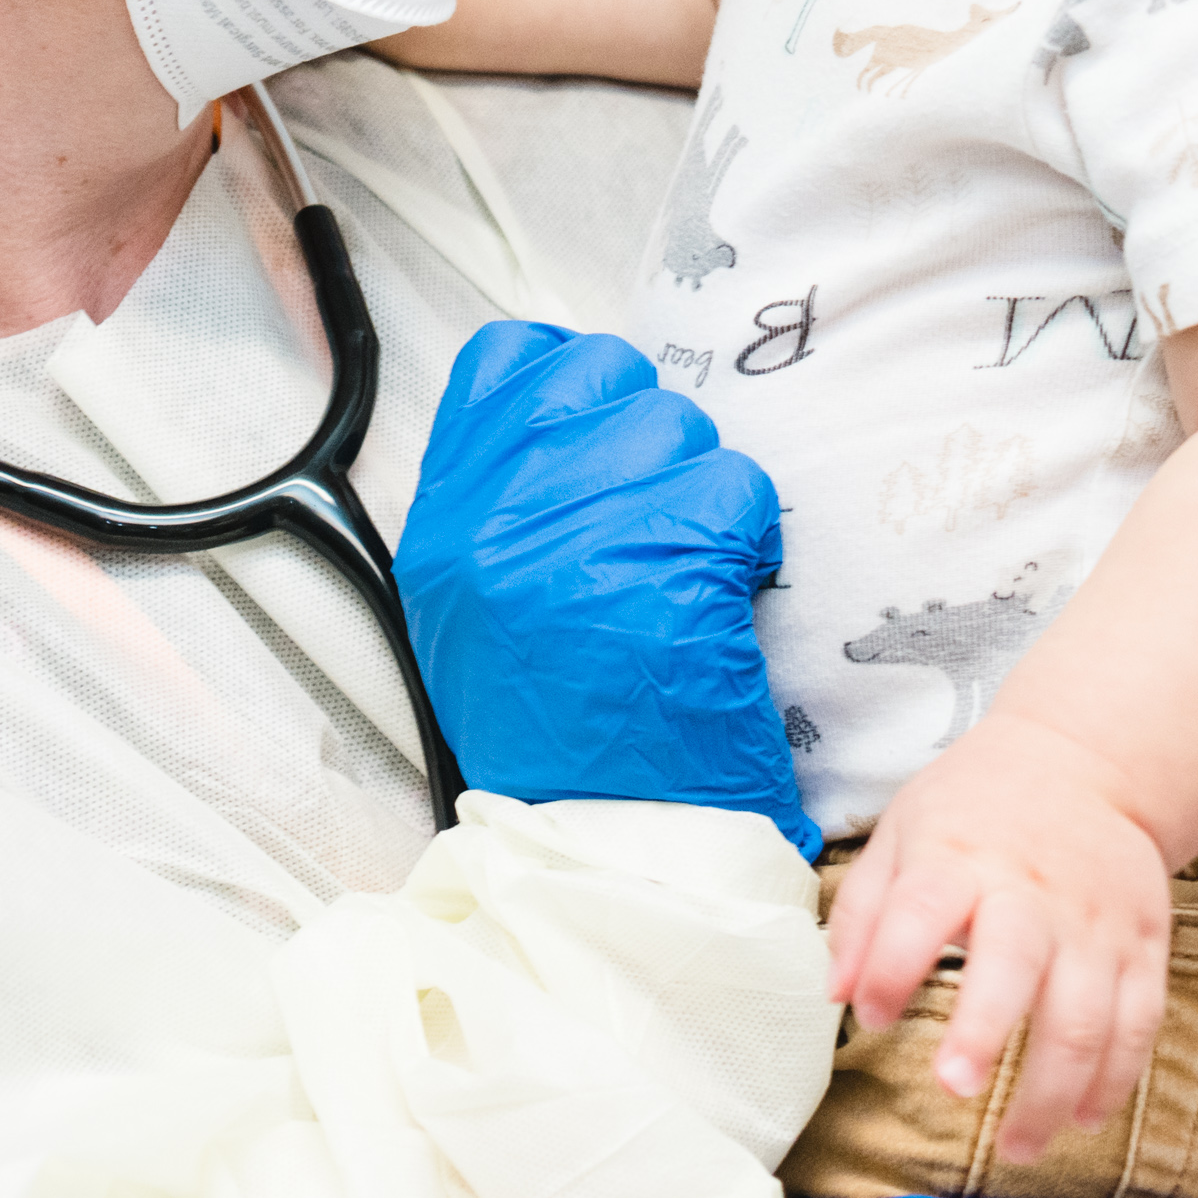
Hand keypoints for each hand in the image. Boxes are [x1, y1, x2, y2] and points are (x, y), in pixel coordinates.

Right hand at [396, 322, 821, 855]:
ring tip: (693, 563)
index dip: (573, 372)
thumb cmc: (555, 733)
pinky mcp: (663, 567)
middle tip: (662, 509)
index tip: (606, 420)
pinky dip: (749, 533)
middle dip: (650, 431)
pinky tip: (732, 587)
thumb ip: (500, 504)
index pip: (505, 360)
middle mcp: (498, 515)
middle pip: (602, 375)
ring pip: (677, 426)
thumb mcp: (474, 613)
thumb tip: (569, 420)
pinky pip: (733, 489)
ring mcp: (576, 535)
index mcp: (448, 520)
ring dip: (704, 487)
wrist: (604, 837)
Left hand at [826, 715, 1173, 1161]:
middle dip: (985, 1030)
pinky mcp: (1145, 944)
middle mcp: (1031, 891)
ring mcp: (1096, 922)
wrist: (1086, 764)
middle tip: (953, 1089)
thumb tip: (838, 996)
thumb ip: (865, 914)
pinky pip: (1140, 1022)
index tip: (873, 1018)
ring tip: (1016, 1148)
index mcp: (958, 857)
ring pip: (1087, 1013)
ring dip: (1053, 1088)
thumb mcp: (902, 832)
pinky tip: (1083, 1119)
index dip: (892, 967)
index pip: (921, 911)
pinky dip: (1116, 1078)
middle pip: (1015, 963)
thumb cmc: (975, 810)